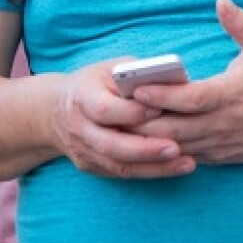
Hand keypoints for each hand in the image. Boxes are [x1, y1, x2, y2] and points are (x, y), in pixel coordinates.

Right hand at [50, 60, 194, 178]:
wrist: (55, 112)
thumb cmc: (94, 83)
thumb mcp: (110, 69)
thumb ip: (136, 74)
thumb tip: (176, 81)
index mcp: (82, 97)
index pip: (105, 109)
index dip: (132, 112)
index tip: (160, 110)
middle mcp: (80, 128)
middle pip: (112, 145)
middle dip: (146, 148)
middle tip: (177, 148)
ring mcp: (84, 151)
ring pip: (120, 166)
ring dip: (155, 167)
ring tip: (187, 163)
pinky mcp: (92, 167)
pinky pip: (122, 173)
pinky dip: (150, 172)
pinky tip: (175, 167)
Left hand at [130, 0, 242, 164]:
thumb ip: (240, 24)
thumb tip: (221, 0)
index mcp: (230, 95)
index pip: (192, 98)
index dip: (163, 95)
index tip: (138, 88)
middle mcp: (222, 122)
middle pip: (175, 128)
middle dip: (144, 122)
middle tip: (115, 110)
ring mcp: (219, 143)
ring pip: (176, 146)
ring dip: (148, 139)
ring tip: (119, 126)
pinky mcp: (217, 157)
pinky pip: (184, 157)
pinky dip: (162, 151)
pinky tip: (139, 142)